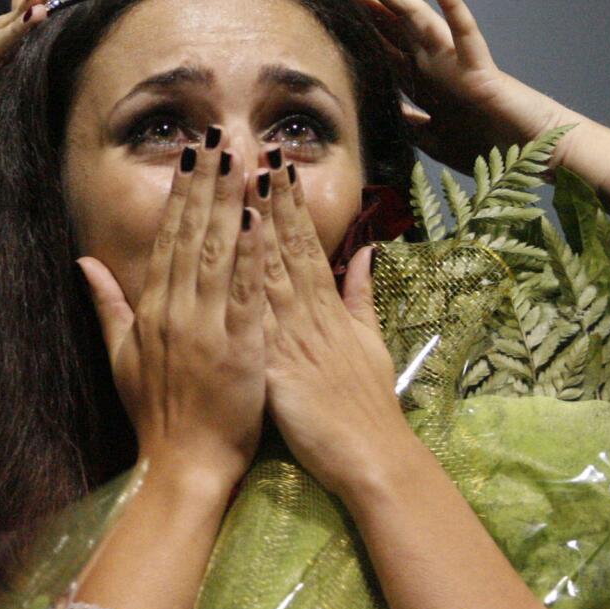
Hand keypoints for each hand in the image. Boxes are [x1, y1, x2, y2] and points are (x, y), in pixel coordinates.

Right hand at [78, 131, 265, 488]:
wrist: (182, 464)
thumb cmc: (155, 414)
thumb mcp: (121, 357)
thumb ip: (107, 304)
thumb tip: (83, 261)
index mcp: (152, 309)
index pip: (169, 238)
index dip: (181, 194)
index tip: (192, 154)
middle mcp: (176, 310)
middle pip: (193, 234)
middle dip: (206, 182)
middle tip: (219, 137)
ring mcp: (206, 326)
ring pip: (219, 253)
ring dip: (231, 203)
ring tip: (242, 160)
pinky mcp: (238, 347)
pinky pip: (246, 292)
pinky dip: (252, 255)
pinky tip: (259, 220)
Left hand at [250, 162, 410, 497]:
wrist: (373, 456)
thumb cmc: (367, 406)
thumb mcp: (371, 343)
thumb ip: (362, 296)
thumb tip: (367, 252)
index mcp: (329, 308)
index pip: (305, 245)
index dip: (289, 204)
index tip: (275, 165)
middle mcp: (312, 314)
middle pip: (288, 247)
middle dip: (272, 198)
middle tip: (255, 152)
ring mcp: (296, 338)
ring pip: (272, 272)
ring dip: (258, 226)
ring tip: (244, 184)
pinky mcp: (281, 367)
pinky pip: (259, 321)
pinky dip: (249, 285)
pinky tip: (236, 256)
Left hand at [341, 0, 578, 172]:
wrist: (531, 154)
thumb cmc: (489, 145)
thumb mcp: (433, 140)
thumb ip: (408, 123)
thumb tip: (378, 113)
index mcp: (421, 82)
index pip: (378, 48)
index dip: (350, 29)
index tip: (321, 10)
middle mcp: (433, 64)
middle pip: (387, 26)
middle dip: (357, 3)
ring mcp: (454, 62)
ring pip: (414, 19)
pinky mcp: (479, 68)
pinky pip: (465, 32)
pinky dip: (453, 5)